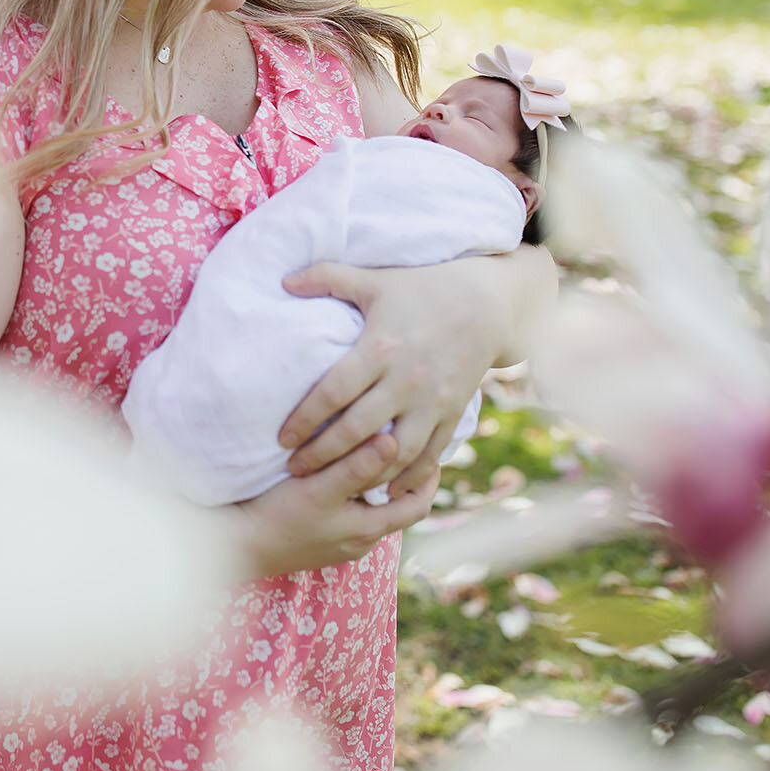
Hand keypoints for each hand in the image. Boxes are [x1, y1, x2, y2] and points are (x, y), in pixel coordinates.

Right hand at [232, 434, 440, 577]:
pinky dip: (356, 495)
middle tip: (406, 440)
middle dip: (405, 476)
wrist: (237, 547)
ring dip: (378, 484)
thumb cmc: (278, 517)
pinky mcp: (320, 540)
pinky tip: (340, 475)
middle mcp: (361, 541)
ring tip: (374, 450)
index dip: (429, 475)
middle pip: (397, 506)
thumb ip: (357, 467)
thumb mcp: (319, 489)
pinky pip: (351, 514)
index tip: (430, 443)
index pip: (418, 504)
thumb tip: (395, 441)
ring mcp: (340, 544)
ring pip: (372, 510)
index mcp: (369, 529)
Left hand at [277, 250, 551, 497]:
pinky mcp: (453, 413)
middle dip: (322, 455)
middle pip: (357, 429)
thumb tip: (284, 281)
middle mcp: (406, 380)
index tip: (282, 438)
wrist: (487, 303)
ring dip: (363, 474)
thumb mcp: (375, 279)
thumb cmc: (422, 288)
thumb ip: (328, 277)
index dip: (305, 419)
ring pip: (395, 452)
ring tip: (335, 486)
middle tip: (294, 469)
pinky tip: (385, 492)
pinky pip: (430, 455)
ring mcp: (432, 400)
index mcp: (381, 347)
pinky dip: (408, 479)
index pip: (334, 392)